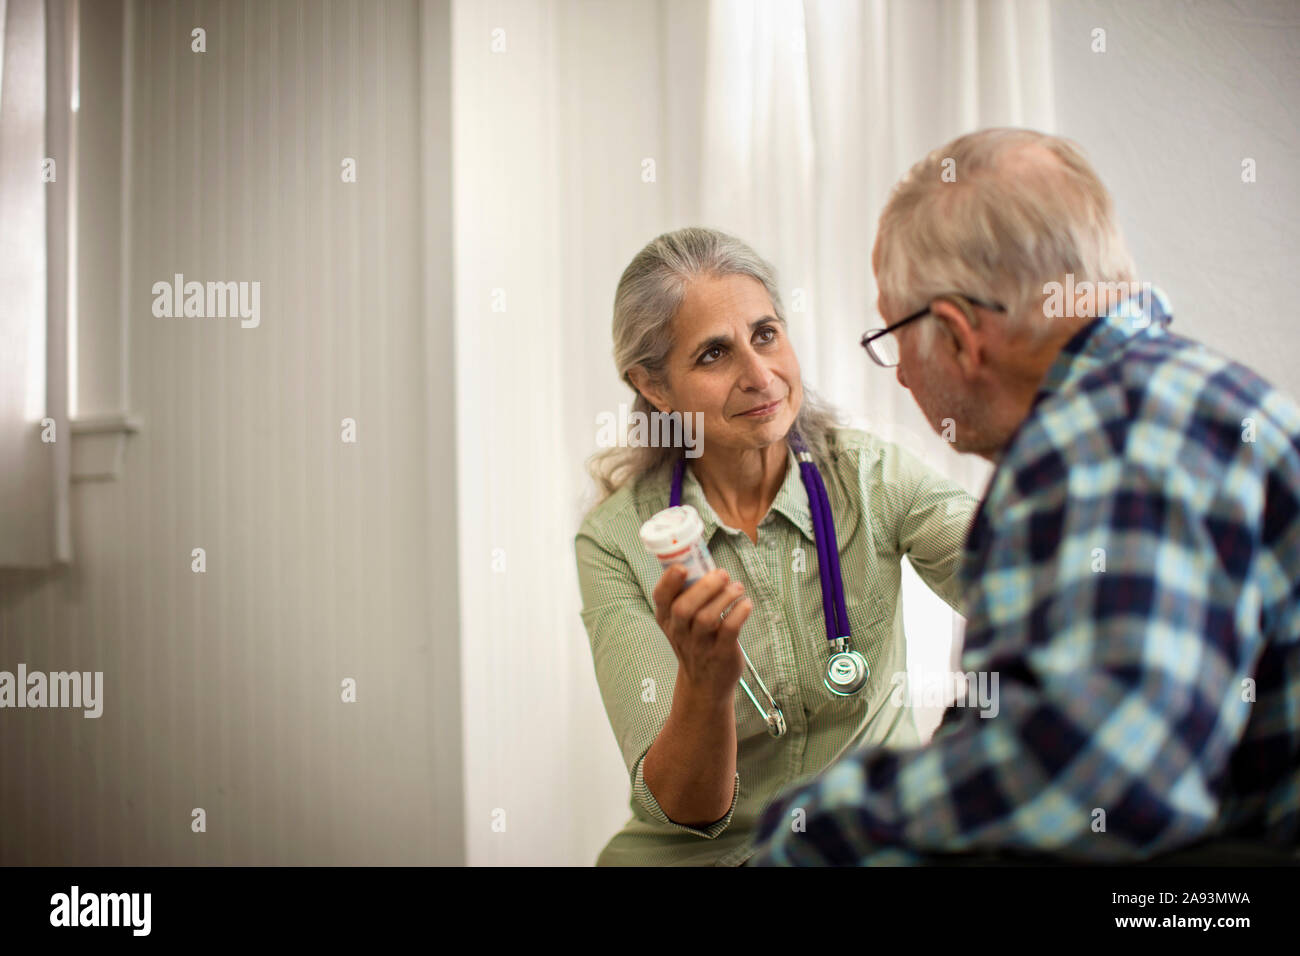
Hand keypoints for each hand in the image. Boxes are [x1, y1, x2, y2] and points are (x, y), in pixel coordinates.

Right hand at [651, 565, 751, 701]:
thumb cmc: (696, 643)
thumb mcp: (682, 623)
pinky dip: (739, 613)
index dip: (669, 581)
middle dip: (704, 587)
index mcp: (667, 620)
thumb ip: (689, 597)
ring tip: (738, 588)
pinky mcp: (721, 654)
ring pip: (707, 618)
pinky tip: (745, 604)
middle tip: (722, 574)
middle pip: (684, 608)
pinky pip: (729, 630)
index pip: (660, 598)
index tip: (682, 567)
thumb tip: (709, 565)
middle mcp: (679, 633)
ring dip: (725, 597)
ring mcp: (700, 646)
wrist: (705, 685)